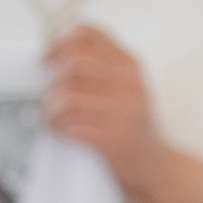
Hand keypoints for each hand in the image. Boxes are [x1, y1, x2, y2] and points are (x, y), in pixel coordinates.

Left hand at [41, 22, 164, 189]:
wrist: (156, 168)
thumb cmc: (131, 125)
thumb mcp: (125, 87)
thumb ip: (99, 66)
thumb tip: (52, 53)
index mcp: (130, 64)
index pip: (87, 35)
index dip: (59, 42)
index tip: (47, 58)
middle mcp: (130, 84)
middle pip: (73, 63)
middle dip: (52, 80)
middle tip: (46, 95)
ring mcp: (125, 113)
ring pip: (68, 97)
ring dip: (51, 109)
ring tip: (52, 118)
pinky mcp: (115, 141)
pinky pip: (72, 126)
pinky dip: (60, 128)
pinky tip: (61, 132)